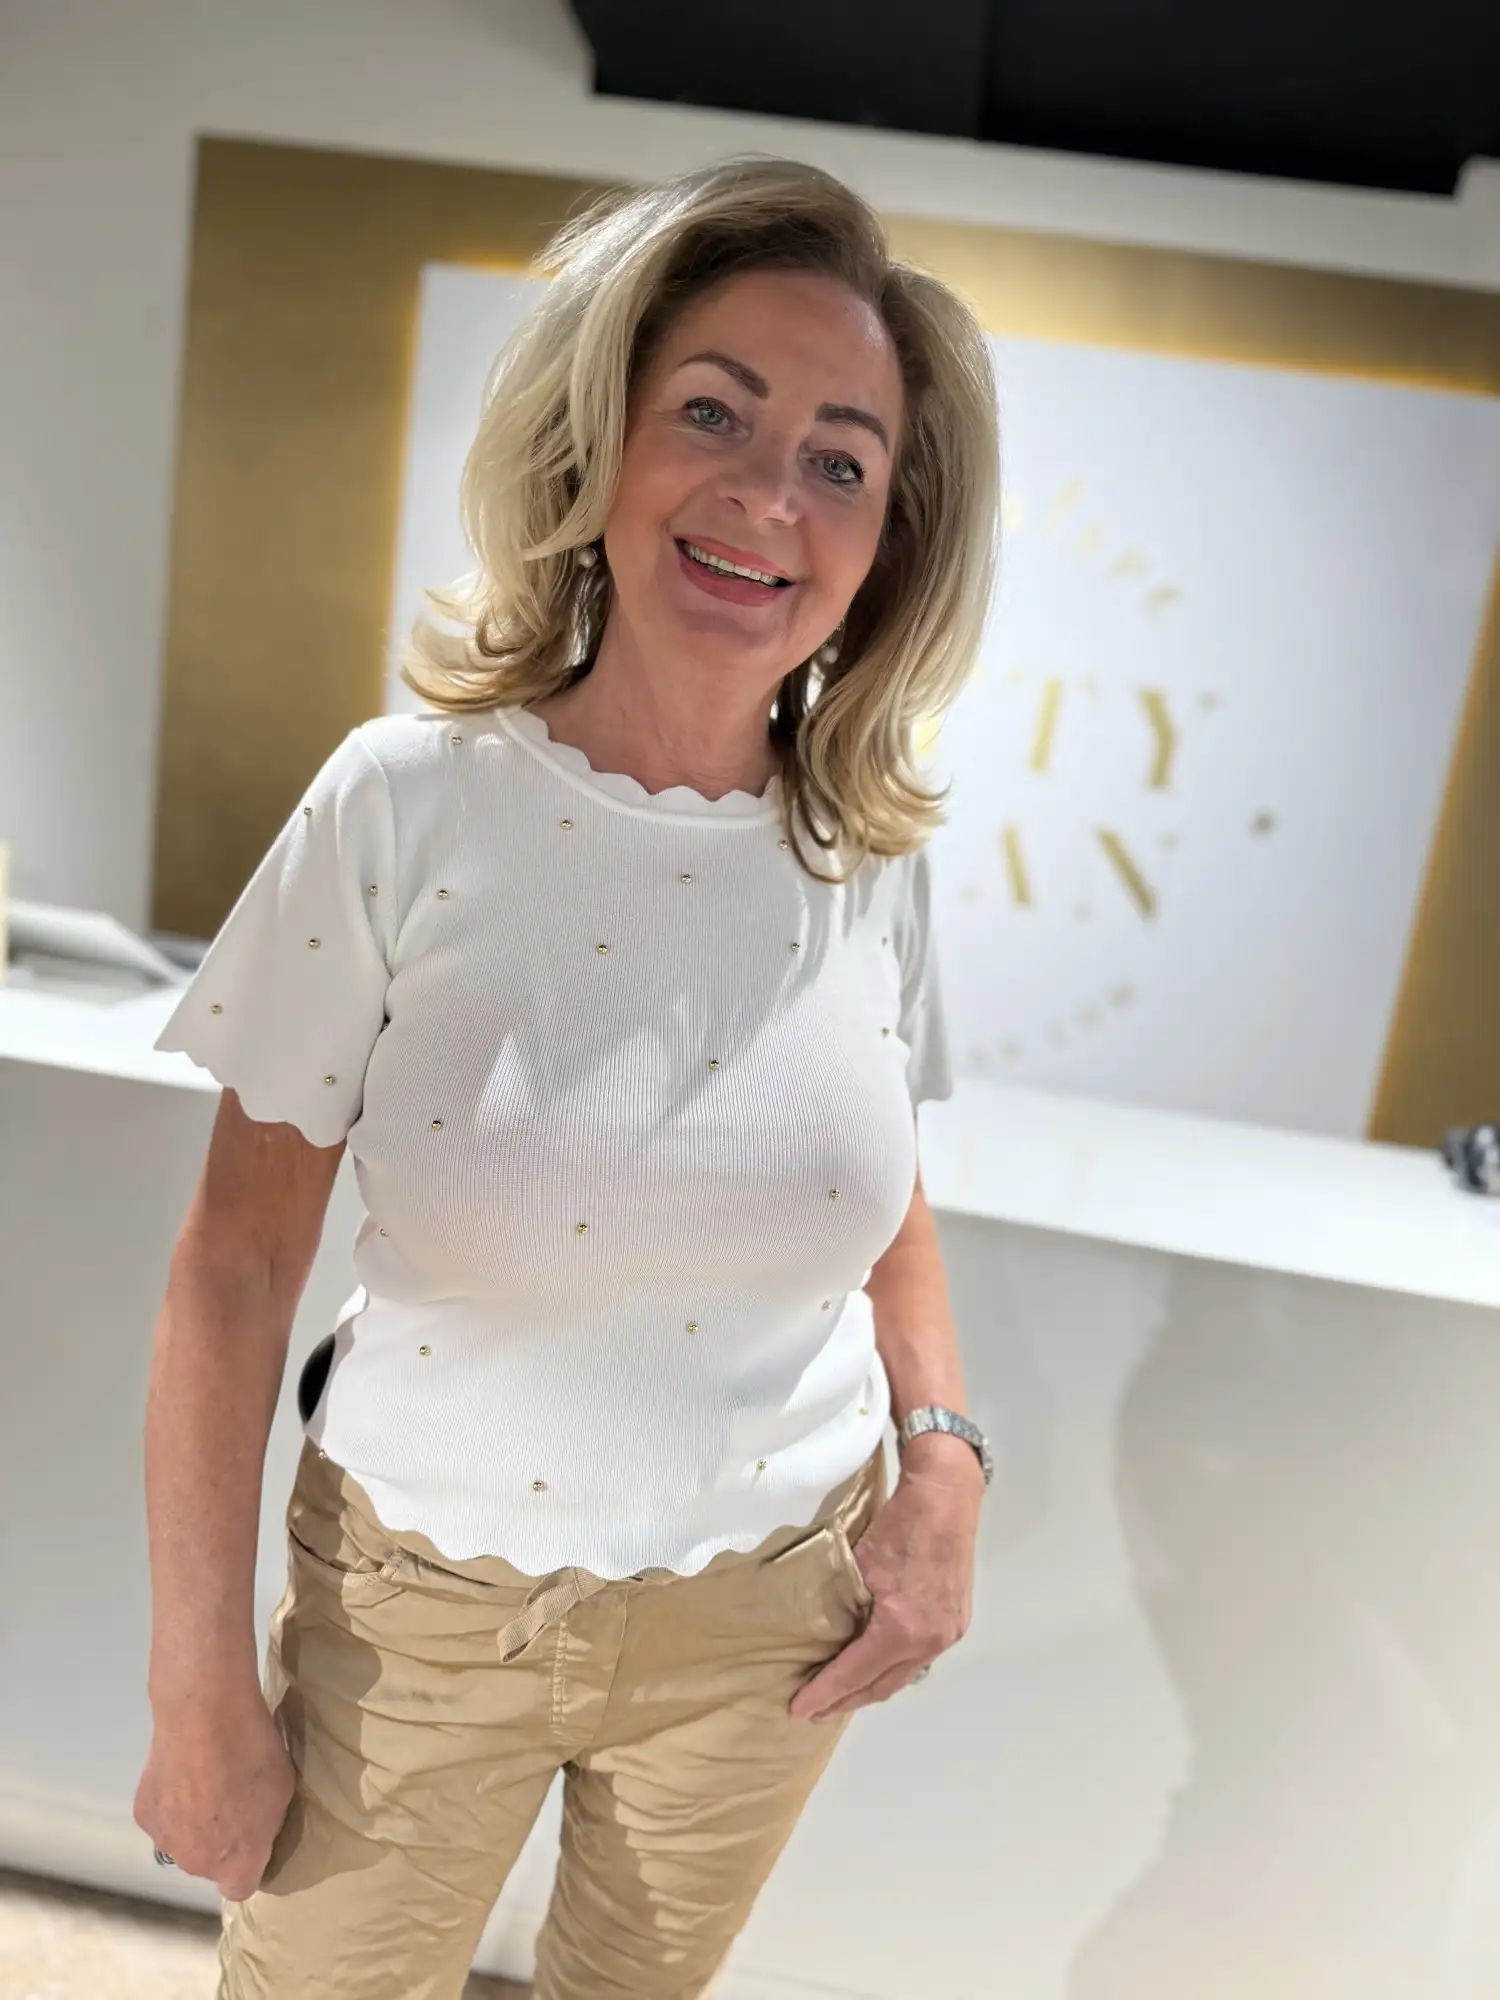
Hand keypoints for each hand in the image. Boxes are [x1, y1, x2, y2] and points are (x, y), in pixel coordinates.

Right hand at [133, 1689, 295, 1901]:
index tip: (252, 1837)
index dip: (247, 1864)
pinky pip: (162, 1815)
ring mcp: (164, 1840)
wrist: (204, 1716)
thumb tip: (253, 1835)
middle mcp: (195, 1865)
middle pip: (208, 1862)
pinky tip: (181, 1768)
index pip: (240, 1889)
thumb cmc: (253, 1753)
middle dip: (219, 1840)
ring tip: (203, 1777)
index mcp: (236, 1865)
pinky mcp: (142, 1814)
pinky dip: (170, 1799)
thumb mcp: (281, 1792)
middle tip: (229, 1797)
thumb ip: (266, 1827)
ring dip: (191, 1821)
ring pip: (182, 1839)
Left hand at [789, 1435, 981, 1721]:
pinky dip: (893, 1668)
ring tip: (841, 1695)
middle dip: (846, 1700)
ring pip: (903, 1675)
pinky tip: (875, 1667)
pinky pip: (919, 1658)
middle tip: (814, 1711)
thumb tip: (819, 1632)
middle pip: (882, 1685)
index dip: (825, 1693)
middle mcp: (929, 1642)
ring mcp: (947, 1635)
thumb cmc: (899, 1525)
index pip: (855, 1673)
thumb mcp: (859, 1564)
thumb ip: (842, 1605)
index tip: (799, 1708)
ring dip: (871, 1687)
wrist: (946, 1497)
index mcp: (902, 1629)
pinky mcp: (955, 1623)